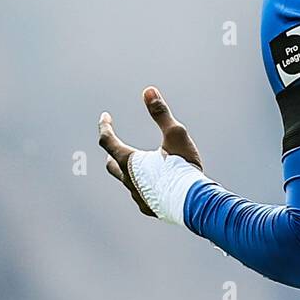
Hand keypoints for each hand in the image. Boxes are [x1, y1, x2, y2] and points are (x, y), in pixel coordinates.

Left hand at [98, 86, 202, 217]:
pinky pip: (141, 195)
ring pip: (127, 181)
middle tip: (115, 145)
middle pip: (112, 164)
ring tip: (141, 166)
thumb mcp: (175, 134)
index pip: (108, 141)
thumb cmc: (184, 166)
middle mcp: (129, 180)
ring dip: (131, 171)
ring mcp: (138, 197)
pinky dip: (144, 186)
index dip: (104, 127)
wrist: (195, 203)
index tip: (105, 117)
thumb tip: (148, 91)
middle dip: (112, 152)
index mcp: (130, 161)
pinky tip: (155, 186)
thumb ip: (161, 113)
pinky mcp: (149, 208)